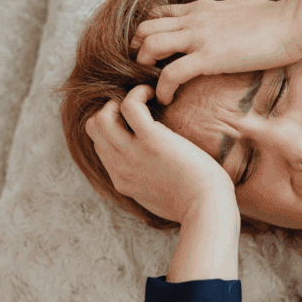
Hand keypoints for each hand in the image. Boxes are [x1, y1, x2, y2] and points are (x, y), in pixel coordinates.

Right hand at [85, 85, 235, 224]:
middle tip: (136, 107)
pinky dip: (138, 93)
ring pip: (102, 118)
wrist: (207, 208)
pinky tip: (153, 94)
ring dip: (119, 101)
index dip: (112, 129)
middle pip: (94, 130)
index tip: (131, 122)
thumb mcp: (159, 197)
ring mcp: (133, 154)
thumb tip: (153, 172)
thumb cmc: (195, 203)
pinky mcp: (151, 140)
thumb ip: (147, 182)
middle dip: (110, 111)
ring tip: (144, 98)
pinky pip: (130, 106)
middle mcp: (121, 167)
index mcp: (122, 181)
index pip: (100, 147)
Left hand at [131, 0, 301, 104]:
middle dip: (138, 50)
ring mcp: (199, 37)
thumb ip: (233, 9)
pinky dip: (161, 88)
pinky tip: (166, 99)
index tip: (151, 52)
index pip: (160, 14)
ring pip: (150, 46)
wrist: (291, 22)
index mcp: (201, 8)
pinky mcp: (208, 57)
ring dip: (144, 67)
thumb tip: (241, 7)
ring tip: (152, 85)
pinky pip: (170, 73)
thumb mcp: (246, 6)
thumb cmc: (276, 17)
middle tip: (145, 71)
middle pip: (145, 28)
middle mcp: (193, 20)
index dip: (148, 33)